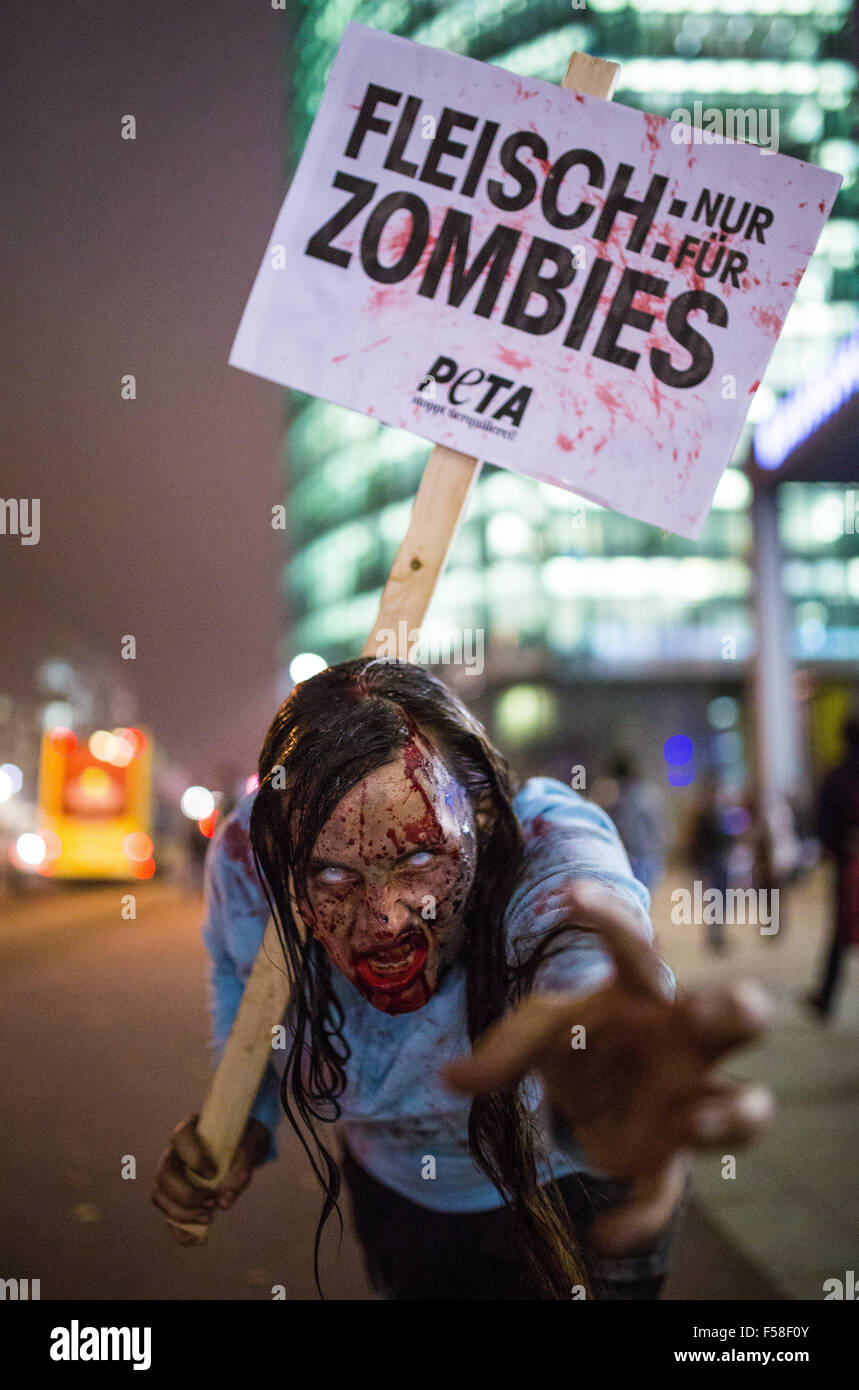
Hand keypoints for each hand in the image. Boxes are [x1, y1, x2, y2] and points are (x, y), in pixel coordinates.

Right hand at [151, 1114, 270, 1245]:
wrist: (241, 1146)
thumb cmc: (242, 1141)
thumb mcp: (250, 1147)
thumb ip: (241, 1169)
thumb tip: (224, 1203)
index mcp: (190, 1130)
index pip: (181, 1138)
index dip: (194, 1158)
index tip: (213, 1174)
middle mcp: (173, 1152)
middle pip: (163, 1174)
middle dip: (186, 1194)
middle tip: (211, 1202)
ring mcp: (169, 1174)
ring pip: (159, 1196)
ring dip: (181, 1213)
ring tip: (208, 1218)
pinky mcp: (173, 1195)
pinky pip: (167, 1214)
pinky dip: (179, 1230)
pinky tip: (196, 1239)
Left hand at [442, 879, 772, 1252]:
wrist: (593, 1096)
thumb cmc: (577, 1040)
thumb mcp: (536, 1034)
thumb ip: (499, 1054)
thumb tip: (448, 1079)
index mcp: (640, 994)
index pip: (635, 949)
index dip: (608, 919)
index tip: (569, 893)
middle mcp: (680, 1042)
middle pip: (730, 1018)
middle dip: (733, 1011)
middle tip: (710, 1009)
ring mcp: (684, 1099)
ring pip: (734, 1106)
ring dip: (728, 1115)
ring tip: (697, 1121)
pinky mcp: (667, 1157)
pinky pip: (667, 1190)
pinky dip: (638, 1216)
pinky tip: (604, 1235)